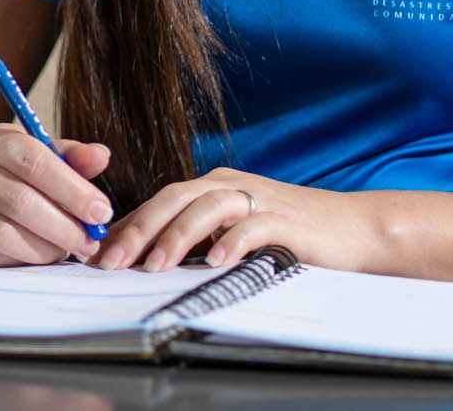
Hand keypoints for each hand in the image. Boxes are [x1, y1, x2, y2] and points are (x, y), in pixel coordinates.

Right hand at [0, 125, 114, 267]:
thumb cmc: (2, 167)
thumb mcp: (32, 150)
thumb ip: (69, 157)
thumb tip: (101, 157)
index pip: (34, 162)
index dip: (72, 190)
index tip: (101, 212)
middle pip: (19, 201)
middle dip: (62, 227)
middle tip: (89, 242)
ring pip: (1, 234)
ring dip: (42, 249)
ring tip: (64, 251)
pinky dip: (17, 261)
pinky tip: (35, 258)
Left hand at [93, 167, 371, 272]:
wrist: (354, 229)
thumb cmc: (290, 234)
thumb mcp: (236, 233)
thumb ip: (199, 239)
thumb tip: (150, 260)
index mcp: (215, 187)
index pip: (161, 201)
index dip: (128, 225)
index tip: (98, 253)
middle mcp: (232, 186)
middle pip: (175, 197)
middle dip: (140, 229)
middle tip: (112, 261)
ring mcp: (260, 200)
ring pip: (208, 207)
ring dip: (177, 236)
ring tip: (154, 265)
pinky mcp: (287, 221)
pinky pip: (254, 226)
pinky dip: (232, 242)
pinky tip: (214, 262)